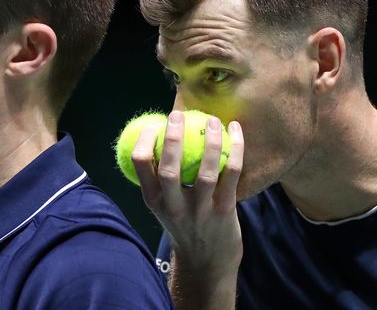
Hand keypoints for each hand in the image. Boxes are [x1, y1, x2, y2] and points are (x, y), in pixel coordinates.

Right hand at [132, 110, 243, 308]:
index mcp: (153, 199)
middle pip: (169, 167)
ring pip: (206, 170)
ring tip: (213, 120)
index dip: (145, 138)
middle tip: (178, 115)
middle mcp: (173, 206)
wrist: (206, 262)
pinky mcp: (225, 211)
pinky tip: (236, 130)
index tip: (156, 123)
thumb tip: (160, 134)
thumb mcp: (162, 205)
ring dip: (211, 141)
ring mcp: (200, 210)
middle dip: (172, 137)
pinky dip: (236, 149)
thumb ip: (159, 177)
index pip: (140, 163)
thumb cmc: (183, 223)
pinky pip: (233, 173)